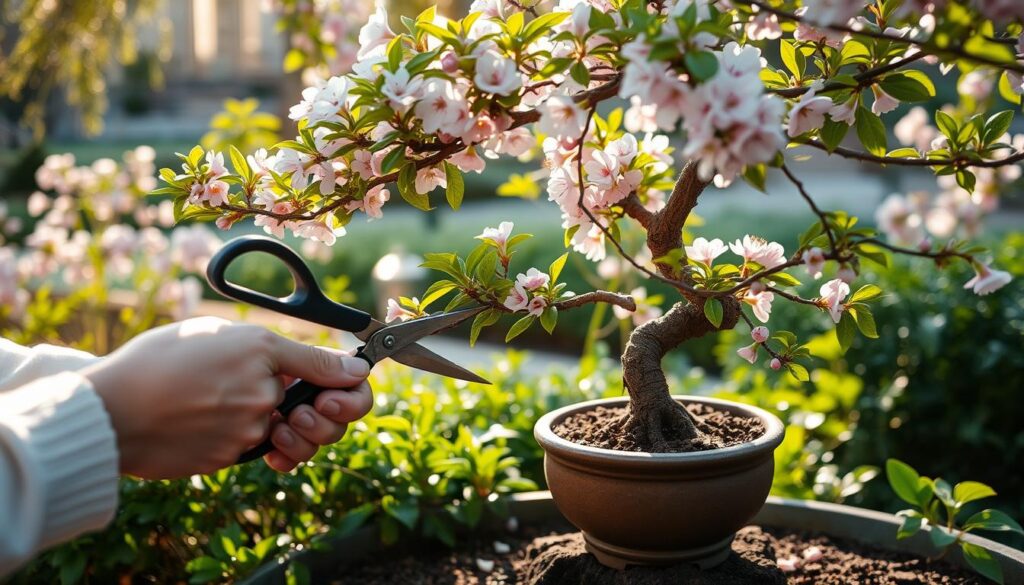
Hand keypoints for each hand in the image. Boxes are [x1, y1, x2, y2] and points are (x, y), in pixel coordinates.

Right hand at [80, 317, 372, 477]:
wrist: (110, 410)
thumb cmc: (156, 362)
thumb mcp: (215, 333)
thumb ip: (270, 348)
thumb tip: (315, 363)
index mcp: (262, 349)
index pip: (328, 365)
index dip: (351, 374)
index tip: (357, 376)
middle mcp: (264, 390)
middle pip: (317, 409)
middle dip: (316, 410)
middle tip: (299, 405)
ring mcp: (250, 428)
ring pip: (286, 431)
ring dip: (279, 426)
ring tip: (245, 411)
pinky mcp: (233, 456)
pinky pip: (256, 449)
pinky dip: (246, 440)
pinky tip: (217, 424)